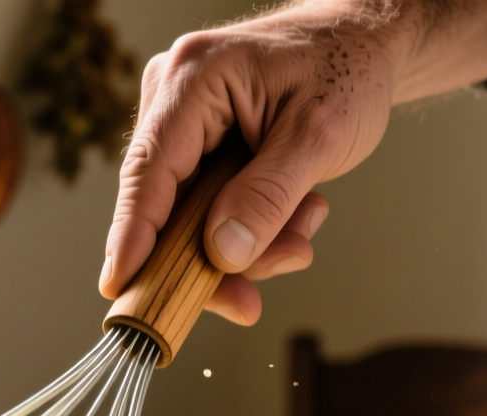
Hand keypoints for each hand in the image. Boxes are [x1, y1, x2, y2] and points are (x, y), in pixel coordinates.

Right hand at [98, 0, 486, 324]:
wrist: (364, 45)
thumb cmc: (347, 72)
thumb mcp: (319, 138)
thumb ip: (269, 196)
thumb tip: (221, 252)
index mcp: (194, 79)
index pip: (149, 169)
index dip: (133, 235)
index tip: (121, 287)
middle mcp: (173, 96)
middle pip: (164, 204)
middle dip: (213, 256)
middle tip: (253, 300)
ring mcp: (182, 123)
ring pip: (189, 216)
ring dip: (247, 243)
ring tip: (302, 232)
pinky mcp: (197, 145)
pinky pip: (207, 208)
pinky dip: (250, 226)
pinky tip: (295, 216)